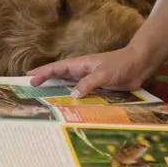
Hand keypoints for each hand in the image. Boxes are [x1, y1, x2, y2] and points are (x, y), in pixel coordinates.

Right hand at [26, 45, 152, 97]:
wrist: (138, 65)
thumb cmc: (121, 64)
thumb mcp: (104, 73)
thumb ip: (88, 83)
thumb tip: (72, 95)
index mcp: (80, 64)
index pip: (57, 68)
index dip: (43, 73)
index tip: (29, 78)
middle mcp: (81, 71)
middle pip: (58, 74)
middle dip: (44, 78)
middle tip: (29, 85)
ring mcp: (88, 78)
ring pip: (67, 83)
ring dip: (55, 87)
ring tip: (42, 94)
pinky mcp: (96, 86)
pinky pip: (79, 91)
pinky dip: (71, 95)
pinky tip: (67, 102)